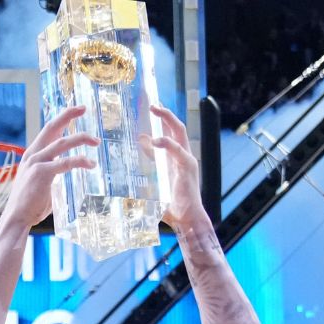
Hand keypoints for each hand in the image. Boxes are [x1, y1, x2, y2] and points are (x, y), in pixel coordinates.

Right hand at [0, 106, 97, 229]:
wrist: (17, 218)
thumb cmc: (31, 204)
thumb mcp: (41, 182)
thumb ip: (52, 173)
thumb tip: (67, 171)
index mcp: (32, 155)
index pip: (48, 130)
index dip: (62, 118)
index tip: (76, 110)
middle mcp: (33, 154)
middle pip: (52, 127)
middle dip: (68, 115)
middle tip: (84, 108)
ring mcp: (36, 163)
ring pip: (62, 143)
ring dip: (81, 139)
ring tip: (96, 141)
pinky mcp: (42, 173)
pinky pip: (65, 163)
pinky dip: (80, 161)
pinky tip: (92, 164)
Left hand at [143, 105, 207, 230]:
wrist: (187, 219)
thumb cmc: (170, 204)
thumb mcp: (154, 181)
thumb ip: (147, 165)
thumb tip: (136, 150)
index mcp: (175, 158)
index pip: (170, 132)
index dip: (161, 119)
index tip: (150, 107)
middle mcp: (183, 155)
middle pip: (176, 126)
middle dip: (164, 113)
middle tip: (151, 103)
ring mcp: (186, 160)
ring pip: (179, 132)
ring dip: (167, 118)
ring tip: (155, 109)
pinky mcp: (187, 168)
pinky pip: (178, 150)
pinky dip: (166, 143)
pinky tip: (155, 140)